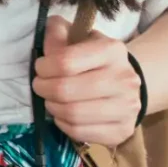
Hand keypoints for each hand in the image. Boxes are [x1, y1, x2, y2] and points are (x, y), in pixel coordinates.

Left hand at [34, 15, 144, 145]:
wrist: (126, 83)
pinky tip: (64, 115)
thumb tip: (47, 35)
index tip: (40, 68)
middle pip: (66, 90)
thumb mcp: (78, 37)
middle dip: (43, 89)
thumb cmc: (94, 59)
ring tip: (51, 100)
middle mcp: (125, 79)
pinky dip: (64, 125)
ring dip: (52, 108)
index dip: (43, 67)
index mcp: (112, 51)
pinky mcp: (124, 130)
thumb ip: (58, 33)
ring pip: (73, 114)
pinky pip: (81, 133)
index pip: (65, 61)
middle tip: (39, 86)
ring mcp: (128, 107)